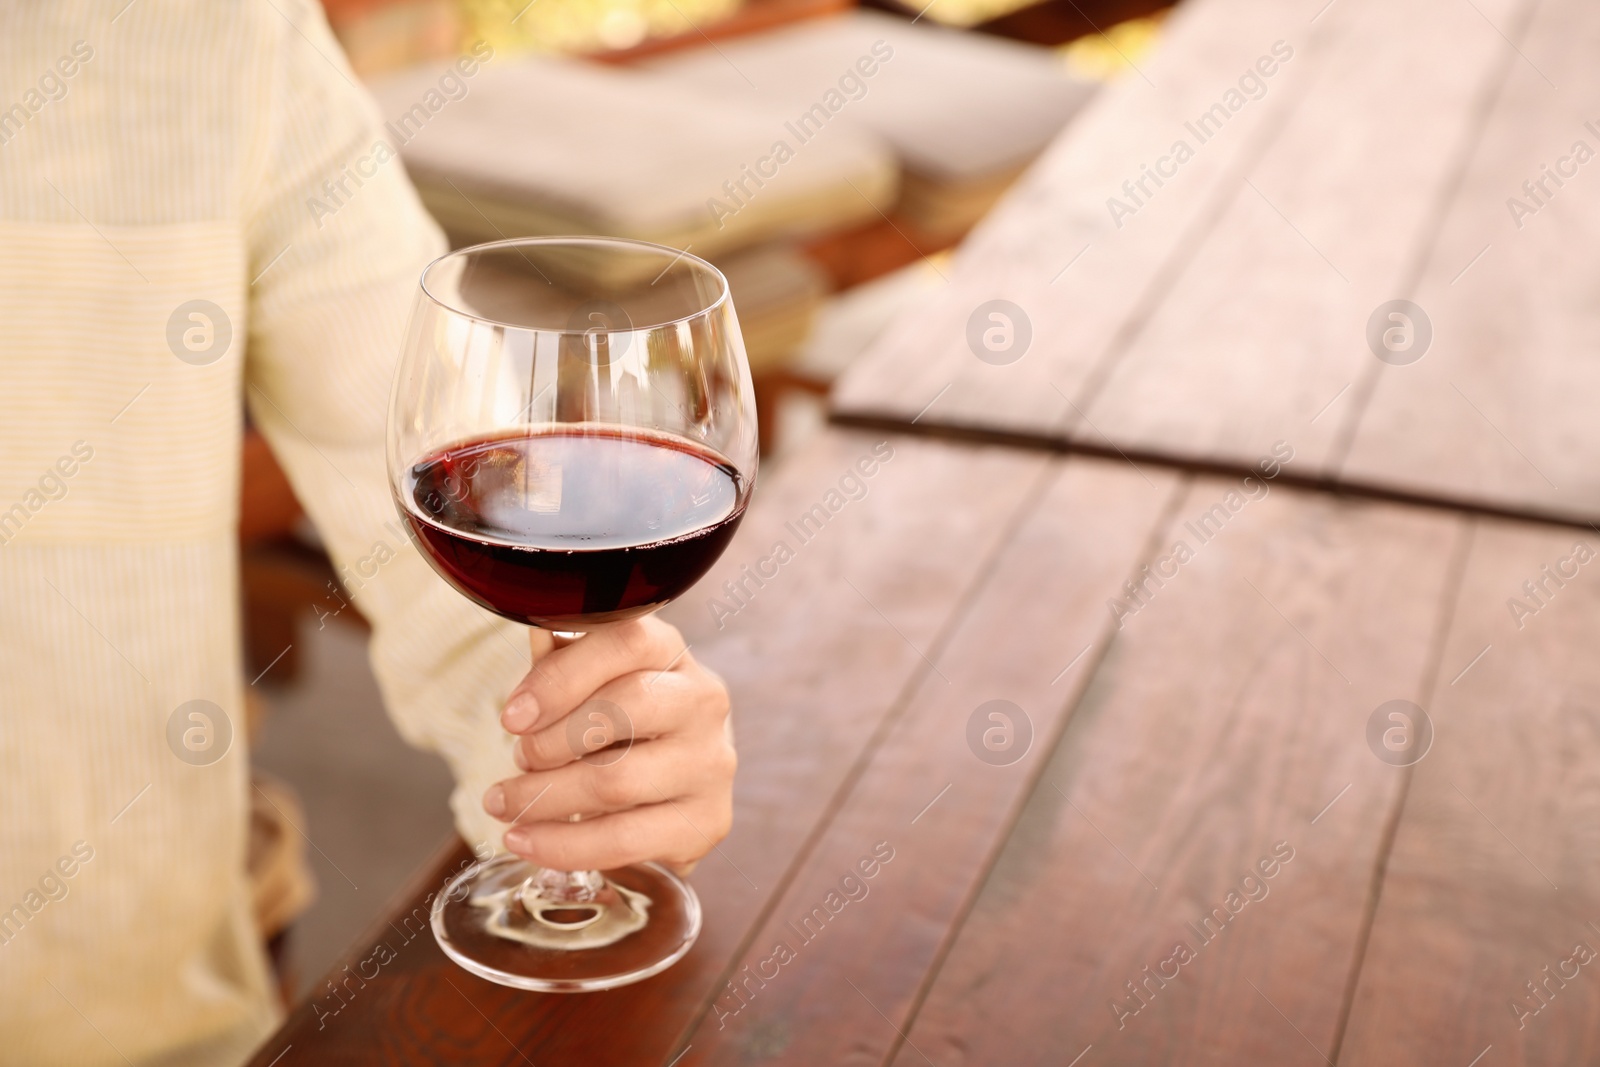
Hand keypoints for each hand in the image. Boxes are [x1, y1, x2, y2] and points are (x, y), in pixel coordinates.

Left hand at [482, 616, 734, 873]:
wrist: (670, 782)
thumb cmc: (617, 720)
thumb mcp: (589, 681)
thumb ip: (561, 660)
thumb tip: (535, 629)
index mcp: (670, 651)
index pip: (625, 642)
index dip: (561, 676)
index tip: (512, 716)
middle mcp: (703, 701)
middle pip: (626, 708)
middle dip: (552, 741)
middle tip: (517, 759)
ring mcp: (711, 763)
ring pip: (618, 781)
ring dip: (545, 798)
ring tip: (505, 804)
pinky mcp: (708, 821)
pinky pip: (624, 840)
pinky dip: (562, 845)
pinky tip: (527, 840)